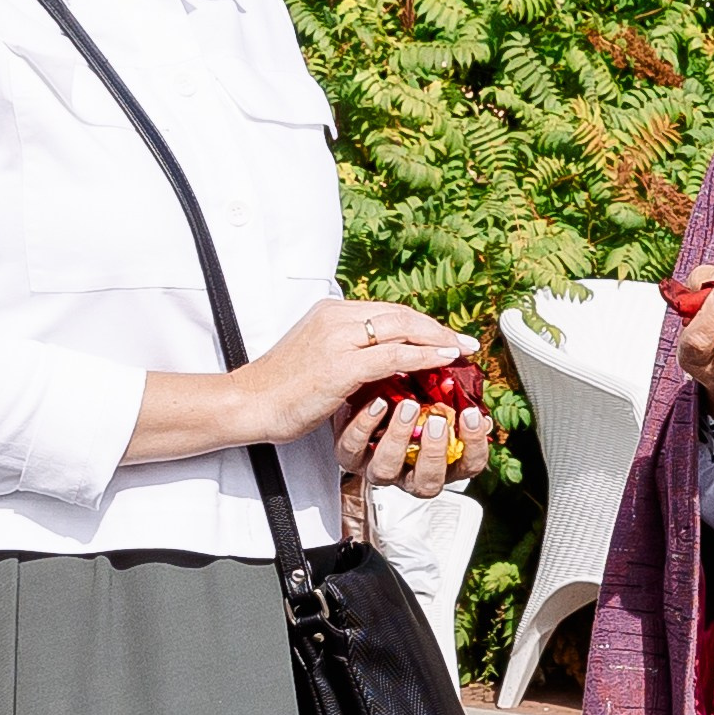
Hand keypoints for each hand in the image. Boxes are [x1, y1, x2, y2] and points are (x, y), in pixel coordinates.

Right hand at [238, 300, 477, 446]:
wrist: (249, 403)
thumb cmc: (281, 387)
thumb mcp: (317, 354)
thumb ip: (347, 347)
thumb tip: (382, 355)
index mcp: (331, 311)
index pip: (388, 311)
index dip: (420, 323)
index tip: (443, 336)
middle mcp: (336, 317)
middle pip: (400, 315)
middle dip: (437, 328)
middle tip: (463, 341)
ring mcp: (339, 339)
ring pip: (402, 329)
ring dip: (438, 339)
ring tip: (461, 350)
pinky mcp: (341, 365)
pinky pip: (394, 355)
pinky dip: (425, 356)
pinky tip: (444, 362)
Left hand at [337, 400, 491, 498]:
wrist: (365, 401)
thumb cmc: (409, 403)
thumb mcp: (435, 403)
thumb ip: (455, 403)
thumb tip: (474, 398)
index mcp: (441, 464)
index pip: (468, 466)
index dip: (474, 445)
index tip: (471, 415)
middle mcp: (410, 475)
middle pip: (427, 482)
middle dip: (433, 452)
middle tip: (436, 420)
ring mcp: (380, 469)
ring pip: (386, 470)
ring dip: (398, 438)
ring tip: (407, 406)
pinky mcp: (351, 456)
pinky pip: (353, 449)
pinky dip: (364, 426)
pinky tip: (377, 403)